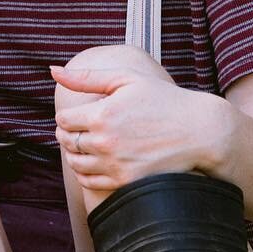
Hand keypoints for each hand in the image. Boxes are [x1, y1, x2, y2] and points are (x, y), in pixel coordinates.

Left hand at [51, 47, 225, 194]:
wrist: (199, 131)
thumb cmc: (164, 100)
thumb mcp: (127, 79)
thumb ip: (87, 77)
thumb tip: (53, 70)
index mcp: (102, 114)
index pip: (63, 120)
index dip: (66, 117)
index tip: (76, 116)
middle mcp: (105, 141)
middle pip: (67, 141)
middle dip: (67, 134)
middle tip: (78, 130)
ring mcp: (115, 164)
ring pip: (75, 163)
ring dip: (74, 154)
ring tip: (84, 145)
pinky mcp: (125, 182)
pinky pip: (89, 182)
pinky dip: (84, 173)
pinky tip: (93, 162)